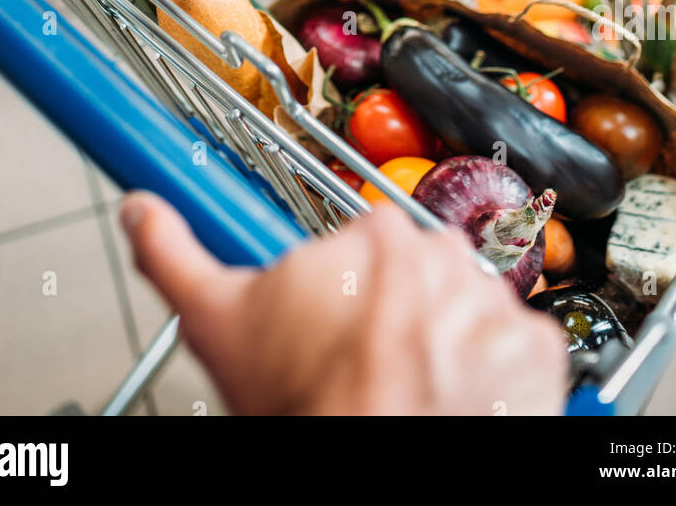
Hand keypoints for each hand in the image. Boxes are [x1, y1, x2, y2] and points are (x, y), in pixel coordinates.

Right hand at [121, 193, 567, 416]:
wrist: (381, 469)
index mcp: (372, 235)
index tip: (335, 328)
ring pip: (466, 309)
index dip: (344, 295)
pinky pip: (516, 347)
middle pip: (418, 276)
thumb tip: (141, 207)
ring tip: (408, 391)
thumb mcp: (221, 326)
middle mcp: (442, 253)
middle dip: (394, 315)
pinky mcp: (534, 348)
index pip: (365, 247)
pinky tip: (454, 401)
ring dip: (444, 343)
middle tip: (364, 369)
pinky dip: (493, 375)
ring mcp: (493, 300)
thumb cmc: (309, 408)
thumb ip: (174, 254)